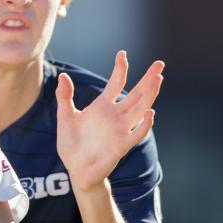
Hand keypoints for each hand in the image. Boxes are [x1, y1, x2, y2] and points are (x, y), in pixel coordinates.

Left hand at [56, 51, 163, 192]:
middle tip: (159, 63)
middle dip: (148, 79)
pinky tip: (150, 112)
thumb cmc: (72, 144)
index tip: (122, 54)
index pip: (116, 83)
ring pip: (141, 109)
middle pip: (136, 93)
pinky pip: (137, 133)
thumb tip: (63, 76)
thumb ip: (65, 97)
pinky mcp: (122, 145)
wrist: (76, 169)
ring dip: (150, 95)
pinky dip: (144, 124)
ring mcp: (121, 129)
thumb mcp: (65, 117)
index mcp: (103, 106)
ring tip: (158, 79)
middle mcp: (116, 115)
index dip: (120, 68)